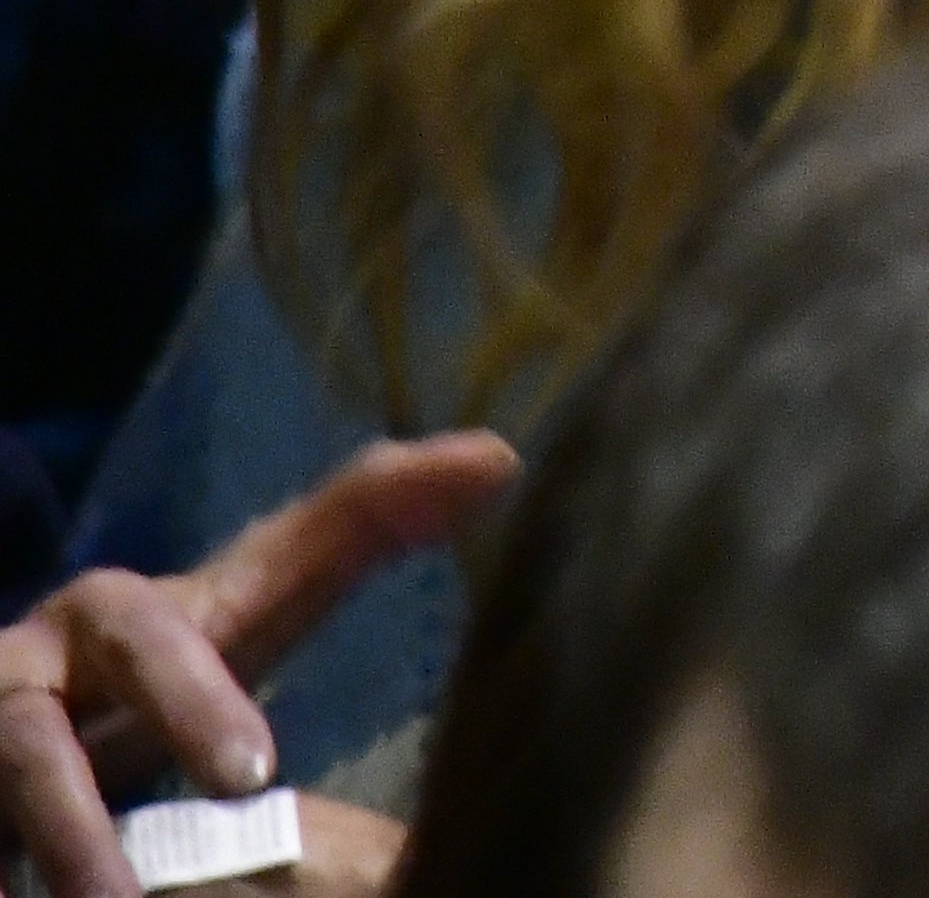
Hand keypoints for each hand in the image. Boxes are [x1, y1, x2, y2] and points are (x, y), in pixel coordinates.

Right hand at [0, 438, 515, 897]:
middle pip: (32, 748)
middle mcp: (18, 678)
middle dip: (77, 821)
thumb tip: (499, 457)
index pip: (150, 644)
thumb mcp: (255, 589)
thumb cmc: (168, 647)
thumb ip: (361, 526)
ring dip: (38, 866)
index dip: (194, 704)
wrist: (17, 703)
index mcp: (106, 618)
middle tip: (132, 896)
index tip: (253, 773)